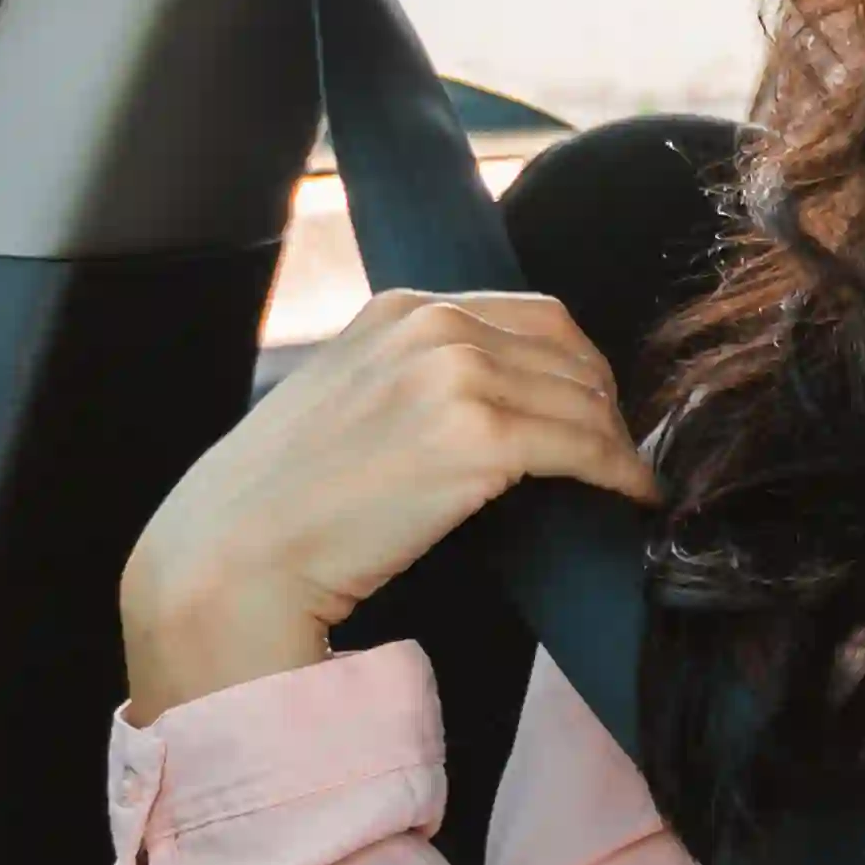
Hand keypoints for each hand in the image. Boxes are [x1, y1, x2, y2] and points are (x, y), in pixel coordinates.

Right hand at [119, 288, 657, 722]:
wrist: (233, 555)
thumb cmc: (282, 496)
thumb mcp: (348, 393)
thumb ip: (415, 374)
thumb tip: (497, 394)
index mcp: (401, 309)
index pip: (534, 316)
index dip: (578, 366)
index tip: (595, 407)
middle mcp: (433, 326)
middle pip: (570, 354)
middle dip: (605, 404)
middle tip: (619, 451)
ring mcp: (458, 376)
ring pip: (585, 403)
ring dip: (617, 445)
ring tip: (626, 481)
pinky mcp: (479, 437)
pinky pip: (586, 449)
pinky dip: (620, 473)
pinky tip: (631, 498)